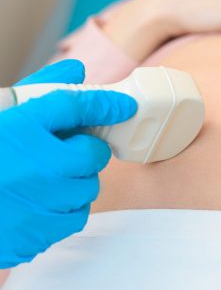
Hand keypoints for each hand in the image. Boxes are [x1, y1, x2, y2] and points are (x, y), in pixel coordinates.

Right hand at [0, 60, 136, 267]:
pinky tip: (44, 201)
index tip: (125, 105)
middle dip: (88, 151)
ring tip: (50, 178)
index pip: (73, 105)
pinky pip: (76, 217)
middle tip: (70, 151)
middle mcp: (32, 164)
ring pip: (89, 188)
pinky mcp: (36, 233)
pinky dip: (67, 208)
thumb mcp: (3, 113)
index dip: (106, 103)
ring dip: (78, 181)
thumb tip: (78, 70)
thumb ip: (41, 89)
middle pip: (92, 154)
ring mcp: (36, 203)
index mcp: (19, 127)